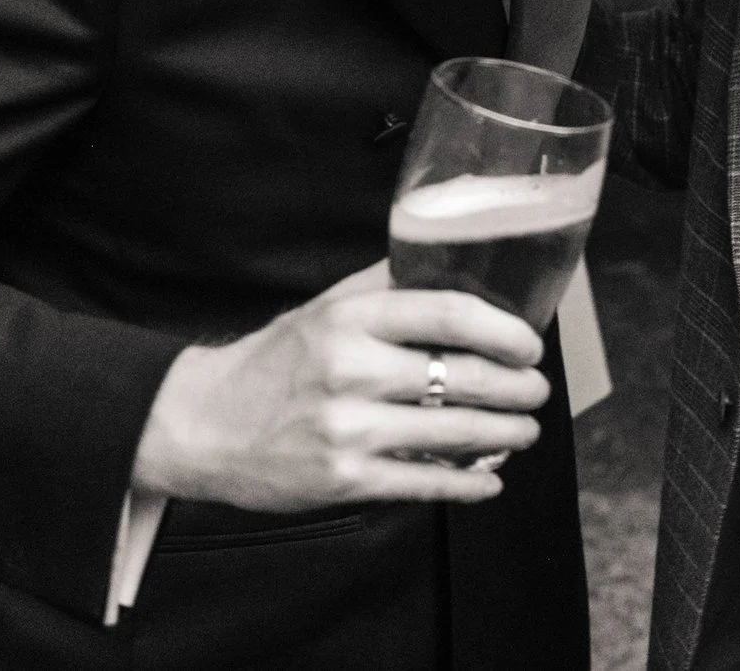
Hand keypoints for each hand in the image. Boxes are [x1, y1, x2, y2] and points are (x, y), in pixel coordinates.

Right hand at [130, 259, 548, 511]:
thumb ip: (384, 283)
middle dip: (518, 388)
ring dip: (505, 434)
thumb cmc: (274, 363)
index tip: (529, 344)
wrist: (203, 425)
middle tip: (537, 391)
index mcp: (350, 318)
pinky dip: (467, 485)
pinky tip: (487, 481)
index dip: (504, 331)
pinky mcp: (344, 479)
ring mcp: (348, 428)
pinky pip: (424, 482)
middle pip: (464, 376)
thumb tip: (447, 255)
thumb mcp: (325, 307)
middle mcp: (351, 369)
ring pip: (455, 432)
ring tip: (525, 431)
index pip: (450, 313)